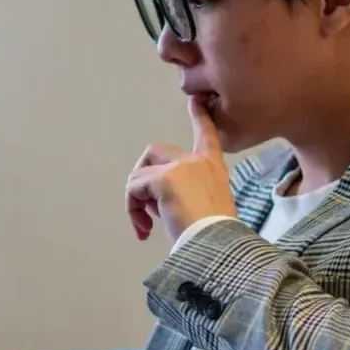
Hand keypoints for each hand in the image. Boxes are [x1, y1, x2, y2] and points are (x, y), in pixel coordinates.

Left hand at [125, 93, 236, 242]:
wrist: (217, 248)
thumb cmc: (215, 238)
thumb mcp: (209, 209)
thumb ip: (187, 194)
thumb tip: (154, 201)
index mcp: (214, 167)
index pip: (207, 134)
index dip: (200, 117)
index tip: (196, 101)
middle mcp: (198, 161)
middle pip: (154, 151)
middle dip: (142, 178)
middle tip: (146, 210)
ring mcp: (181, 167)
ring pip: (139, 173)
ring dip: (136, 201)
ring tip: (147, 226)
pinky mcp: (164, 179)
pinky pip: (133, 188)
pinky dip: (132, 209)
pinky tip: (144, 229)